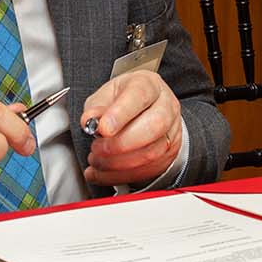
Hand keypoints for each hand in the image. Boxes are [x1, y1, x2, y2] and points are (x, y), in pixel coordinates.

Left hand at [79, 70, 182, 185]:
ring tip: (97, 161)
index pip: (139, 96)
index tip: (103, 129)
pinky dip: (122, 176)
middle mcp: (166, 106)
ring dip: (119, 163)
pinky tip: (104, 173)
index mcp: (149, 85)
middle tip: (97, 148)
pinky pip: (149, 169)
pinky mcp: (169, 153)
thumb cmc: (125, 100)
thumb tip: (89, 120)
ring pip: (152, 152)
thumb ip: (96, 107)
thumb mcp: (106, 95)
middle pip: (153, 125)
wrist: (147, 110)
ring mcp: (171, 130)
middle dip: (120, 143)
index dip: (121, 114)